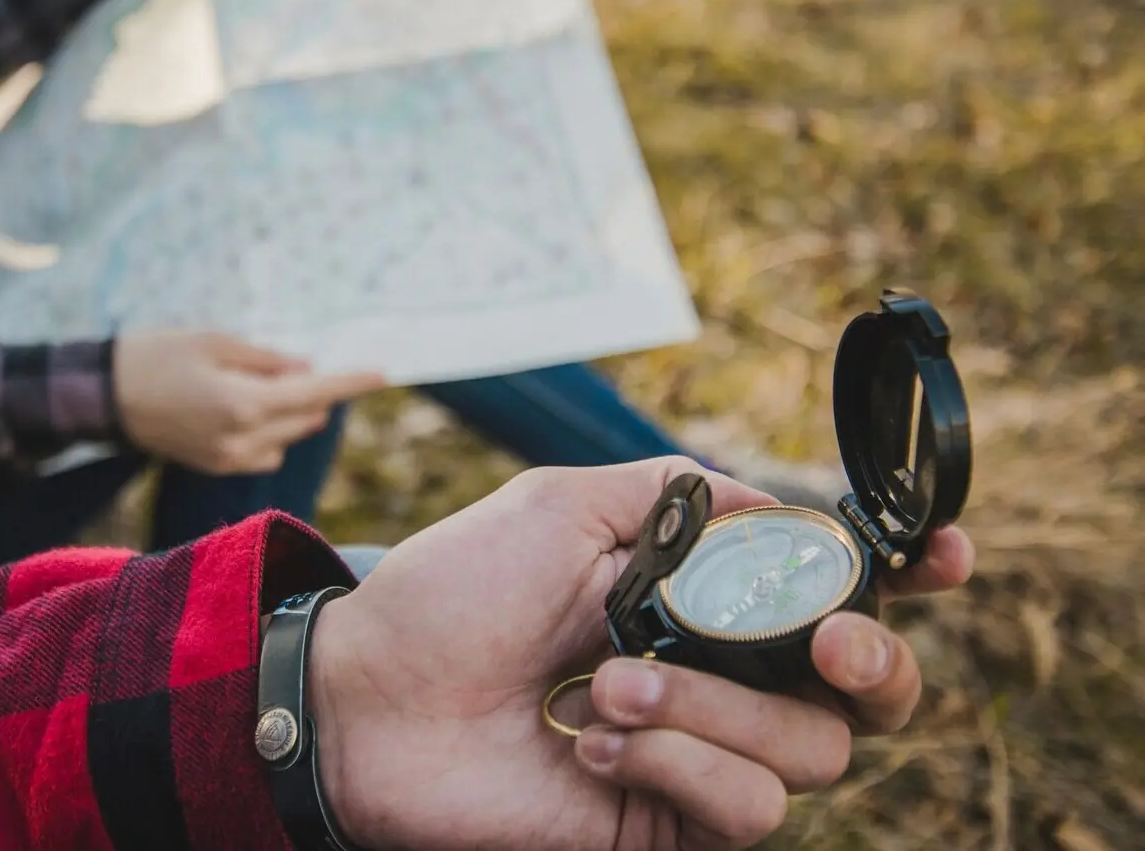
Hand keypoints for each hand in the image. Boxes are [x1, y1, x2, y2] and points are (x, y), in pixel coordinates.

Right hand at [112, 331, 383, 473]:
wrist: (101, 395)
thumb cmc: (156, 355)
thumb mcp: (216, 341)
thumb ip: (269, 360)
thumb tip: (308, 371)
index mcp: (245, 404)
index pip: (315, 394)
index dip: (351, 382)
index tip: (383, 373)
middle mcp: (244, 440)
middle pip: (306, 417)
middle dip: (312, 391)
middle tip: (289, 361)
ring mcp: (230, 459)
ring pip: (287, 436)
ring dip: (289, 410)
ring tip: (249, 381)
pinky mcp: (217, 466)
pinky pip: (265, 452)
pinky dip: (268, 430)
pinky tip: (240, 407)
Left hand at [309, 457, 974, 850]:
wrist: (370, 699)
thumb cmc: (454, 592)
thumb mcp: (563, 506)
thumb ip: (675, 495)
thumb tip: (774, 502)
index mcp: (702, 598)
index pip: (832, 595)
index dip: (904, 580)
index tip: (942, 557)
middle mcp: (718, 678)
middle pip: (867, 691)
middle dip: (875, 662)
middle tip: (834, 643)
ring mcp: (697, 757)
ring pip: (810, 754)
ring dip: (716, 711)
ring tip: (609, 687)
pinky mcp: (668, 828)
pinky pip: (744, 811)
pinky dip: (680, 768)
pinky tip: (596, 748)